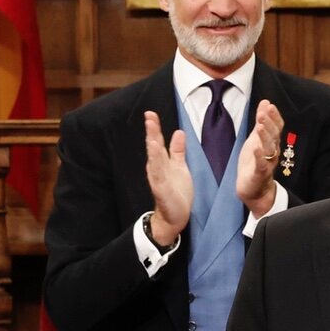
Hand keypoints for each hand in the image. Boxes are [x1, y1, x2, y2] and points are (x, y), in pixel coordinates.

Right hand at [144, 111, 192, 245]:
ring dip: (152, 145)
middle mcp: (157, 168)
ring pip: (154, 159)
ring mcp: (158, 178)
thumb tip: (179, 132)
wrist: (174, 216)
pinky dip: (156, 165)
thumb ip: (178, 150)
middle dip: (152, 132)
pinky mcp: (161, 189)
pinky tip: (154, 155)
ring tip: (151, 131)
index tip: (151, 114)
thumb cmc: (177, 191)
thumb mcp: (180, 167)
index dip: (155, 128)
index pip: (157, 141)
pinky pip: (158, 175)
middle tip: (149, 116)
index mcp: (162, 162)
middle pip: (153, 147)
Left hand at [237, 100, 283, 216]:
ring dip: (265, 137)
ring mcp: (267, 163)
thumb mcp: (257, 138)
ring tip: (260, 126)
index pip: (276, 128)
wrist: (254, 189)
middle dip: (269, 124)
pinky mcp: (260, 174)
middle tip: (263, 113)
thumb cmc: (255, 162)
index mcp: (272, 143)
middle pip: (273, 136)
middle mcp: (272, 152)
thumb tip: (266, 102)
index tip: (270, 105)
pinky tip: (255, 148)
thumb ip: (262, 120)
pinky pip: (261, 165)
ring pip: (269, 149)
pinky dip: (259, 157)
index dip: (274, 117)